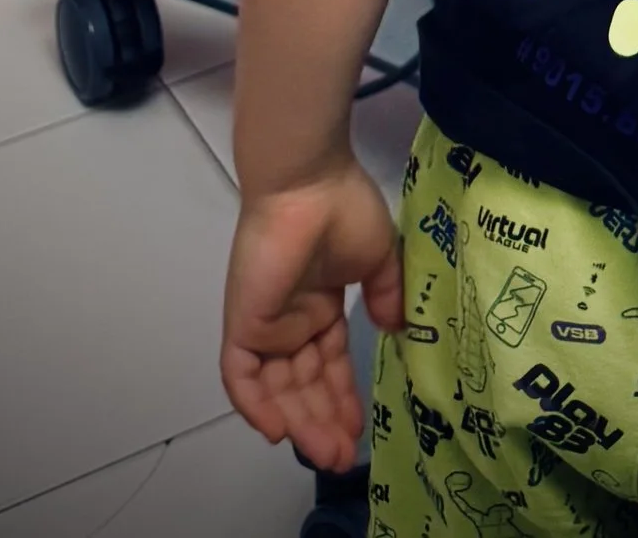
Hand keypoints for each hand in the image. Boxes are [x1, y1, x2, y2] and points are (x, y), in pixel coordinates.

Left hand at [220, 164, 403, 467]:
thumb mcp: (380, 257)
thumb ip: (387, 295)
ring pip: (278, 390)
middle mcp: (291, 321)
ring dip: (299, 423)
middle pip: (303, 387)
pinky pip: (241, 377)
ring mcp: (266, 325)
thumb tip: (395, 329)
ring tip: (325, 452)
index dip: (342, 398)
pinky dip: (256, 405)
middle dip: (323, 422)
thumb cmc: (345, 209)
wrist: (309, 182)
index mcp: (319, 305)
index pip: (327, 366)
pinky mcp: (244, 323)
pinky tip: (280, 431)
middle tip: (343, 456)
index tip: (360, 429)